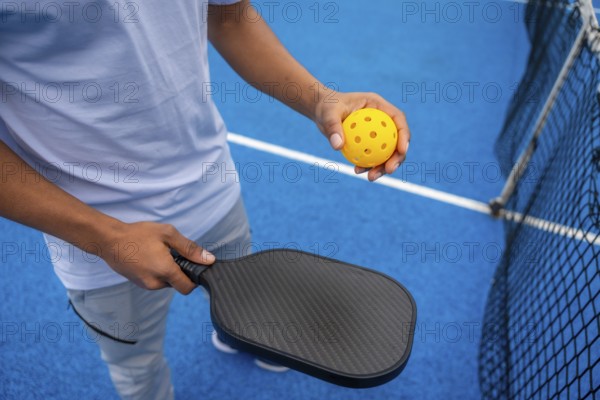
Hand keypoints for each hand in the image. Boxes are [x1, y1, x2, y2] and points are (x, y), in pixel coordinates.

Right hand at [99, 221, 214, 294]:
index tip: (192, 265)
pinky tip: (149, 257)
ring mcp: (145, 285)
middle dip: (179, 271)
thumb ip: (190, 248)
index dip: (194, 278)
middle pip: (177, 284)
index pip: (188, 288)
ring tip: (158, 253)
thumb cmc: (138, 234)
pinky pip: (154, 280)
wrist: (109, 240)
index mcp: (165, 271)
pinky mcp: (138, 283)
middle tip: (172, 253)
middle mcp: (155, 283)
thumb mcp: (168, 234)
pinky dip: (156, 271)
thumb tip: (209, 259)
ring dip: (167, 271)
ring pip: (166, 282)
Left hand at [314, 91, 410, 181]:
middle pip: (397, 138)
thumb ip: (333, 128)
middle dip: (397, 157)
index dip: (404, 135)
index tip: (401, 151)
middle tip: (390, 170)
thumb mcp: (328, 114)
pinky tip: (358, 171)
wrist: (321, 110)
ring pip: (387, 151)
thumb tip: (338, 146)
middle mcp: (381, 118)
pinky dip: (367, 165)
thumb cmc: (326, 106)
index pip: (398, 119)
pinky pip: (372, 155)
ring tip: (371, 177)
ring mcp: (376, 131)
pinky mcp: (368, 141)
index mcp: (378, 105)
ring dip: (382, 166)